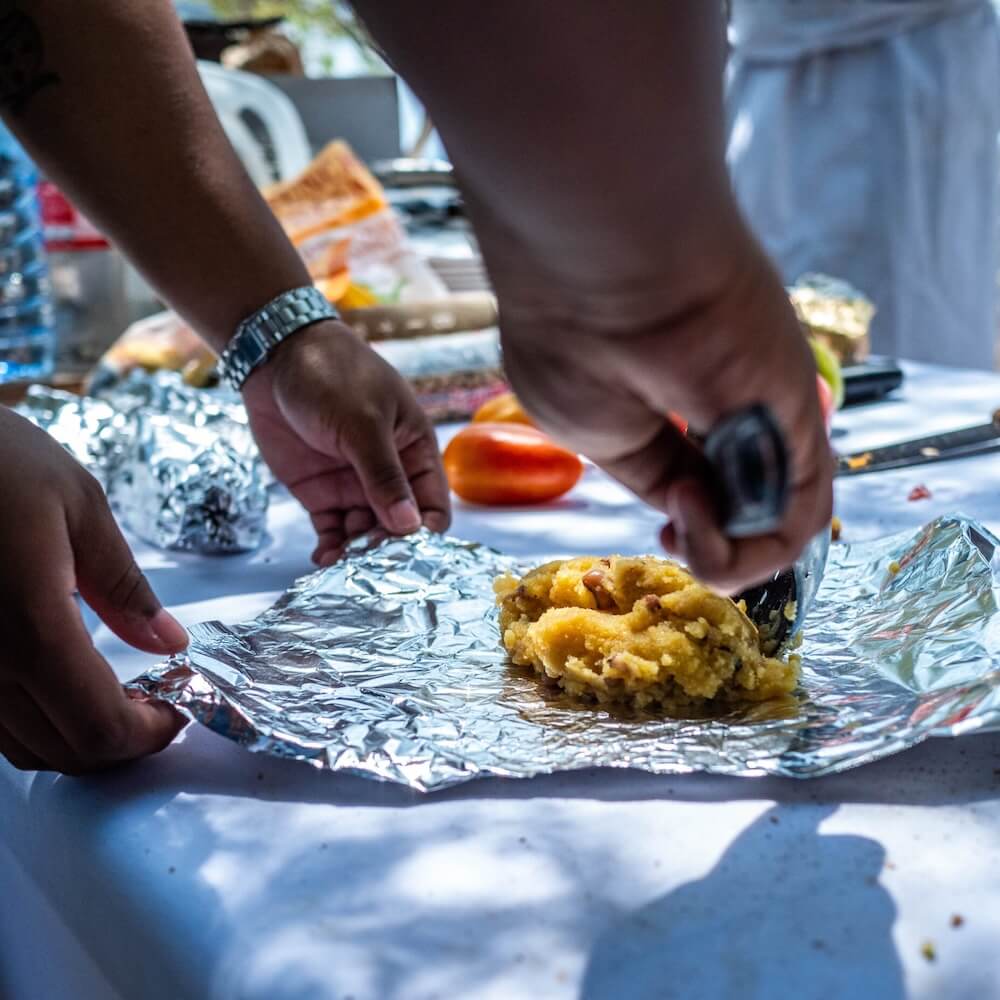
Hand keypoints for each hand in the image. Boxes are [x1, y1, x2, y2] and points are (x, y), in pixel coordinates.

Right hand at [0, 408, 187, 773]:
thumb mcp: (80, 507)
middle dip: (121, 743)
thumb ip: (126, 586)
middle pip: (63, 751)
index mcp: (29, 625)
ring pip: (21, 748)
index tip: (177, 712)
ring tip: (116, 698)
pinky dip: (35, 724)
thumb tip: (170, 643)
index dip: (147, 734)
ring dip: (77, 739)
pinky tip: (61, 686)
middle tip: (155, 707)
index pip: (98, 726)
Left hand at [241, 321, 451, 564]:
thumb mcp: (364, 423)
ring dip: (356, 552)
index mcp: (414, 452)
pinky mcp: (321, 493)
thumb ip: (384, 476)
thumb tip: (409, 526)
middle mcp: (389, 475)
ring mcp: (353, 485)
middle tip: (368, 566)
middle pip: (397, 526)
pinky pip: (332, 530)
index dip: (423, 532)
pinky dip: (330, 548)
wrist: (275, 356)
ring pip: (364, 533)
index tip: (407, 554)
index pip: (432, 505)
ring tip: (343, 566)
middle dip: (386, 548)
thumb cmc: (334, 375)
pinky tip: (324, 560)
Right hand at [499, 240, 833, 592]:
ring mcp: (768, 416)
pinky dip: (749, 547)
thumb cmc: (577, 341)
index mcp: (685, 403)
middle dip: (716, 548)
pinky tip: (696, 515)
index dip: (693, 530)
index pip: (710, 484)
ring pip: (778, 523)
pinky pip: (799, 514)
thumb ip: (651, 469)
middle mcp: (735, 409)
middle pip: (748, 507)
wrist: (603, 274)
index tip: (665, 531)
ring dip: (725, 556)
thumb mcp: (601, 429)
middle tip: (675, 534)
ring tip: (682, 524)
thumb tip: (686, 499)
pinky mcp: (798, 420)